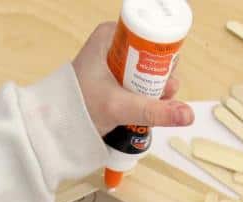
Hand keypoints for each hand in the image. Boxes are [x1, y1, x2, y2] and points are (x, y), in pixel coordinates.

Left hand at [72, 22, 193, 135]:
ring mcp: (114, 61)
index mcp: (112, 35)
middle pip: (153, 55)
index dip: (164, 56)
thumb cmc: (79, 107)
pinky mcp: (114, 78)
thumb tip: (188, 115)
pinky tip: (145, 107)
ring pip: (148, 71)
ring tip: (154, 104)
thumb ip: (154, 111)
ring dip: (156, 89)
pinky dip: (145, 95)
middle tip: (162, 95)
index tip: (166, 77)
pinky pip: (138, 82)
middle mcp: (114, 44)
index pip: (151, 35)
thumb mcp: (120, 107)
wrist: (54, 125)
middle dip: (162, 77)